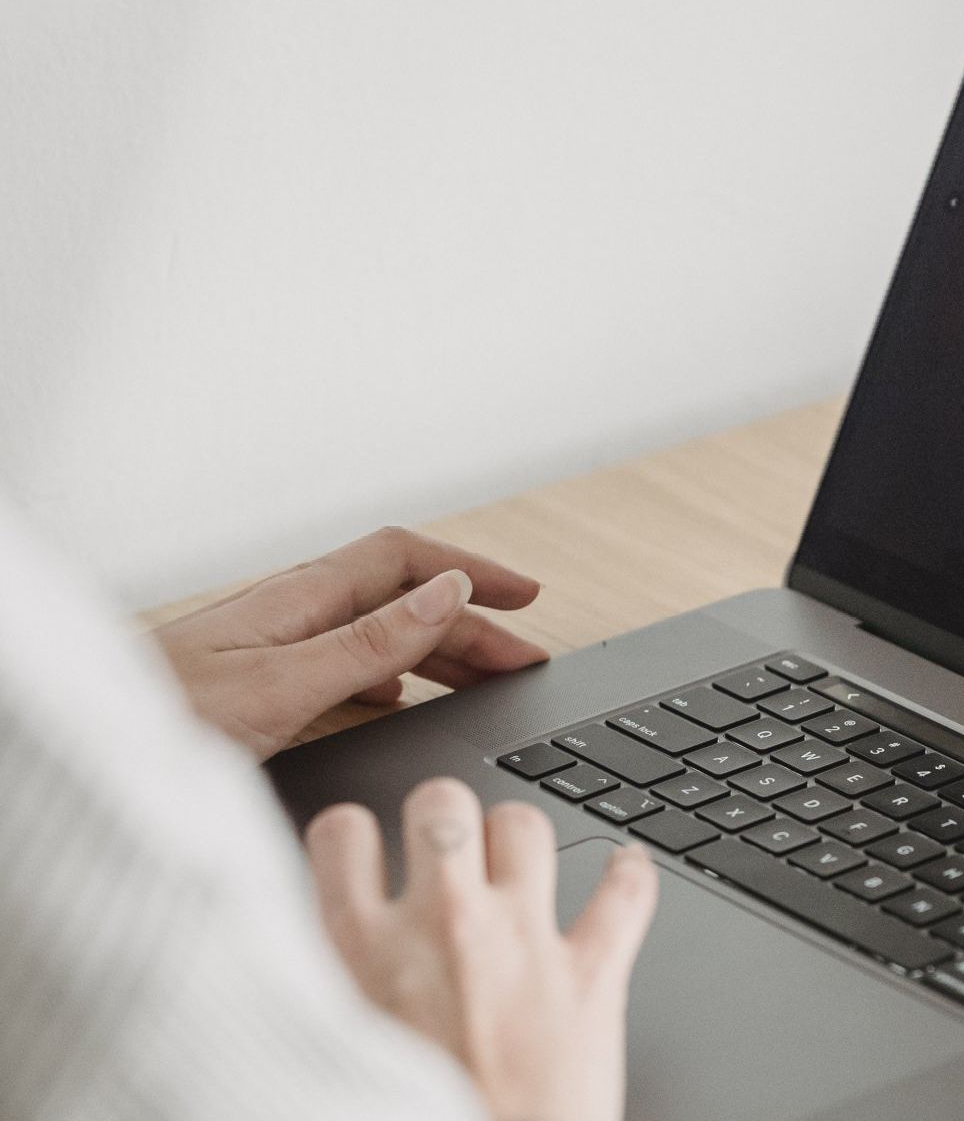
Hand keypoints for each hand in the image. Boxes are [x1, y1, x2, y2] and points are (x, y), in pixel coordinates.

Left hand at [156, 527, 550, 759]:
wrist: (87, 752)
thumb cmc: (159, 724)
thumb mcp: (280, 686)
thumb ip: (368, 643)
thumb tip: (446, 593)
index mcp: (301, 602)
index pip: (407, 560)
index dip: (471, 569)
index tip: (526, 595)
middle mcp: (290, 617)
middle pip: (402, 600)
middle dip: (471, 622)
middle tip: (523, 656)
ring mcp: (273, 650)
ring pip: (378, 634)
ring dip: (438, 651)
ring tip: (484, 678)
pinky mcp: (257, 687)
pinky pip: (347, 667)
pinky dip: (393, 679)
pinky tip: (399, 700)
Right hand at [306, 779, 658, 1120]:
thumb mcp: (329, 1049)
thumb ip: (328, 988)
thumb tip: (318, 954)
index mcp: (358, 953)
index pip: (342, 833)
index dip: (355, 836)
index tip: (365, 852)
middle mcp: (441, 929)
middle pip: (442, 803)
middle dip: (444, 815)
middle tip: (448, 849)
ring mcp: (521, 944)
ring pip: (526, 826)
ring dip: (521, 839)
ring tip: (518, 864)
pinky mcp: (591, 977)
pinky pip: (626, 892)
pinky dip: (630, 875)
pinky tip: (624, 869)